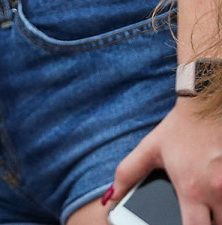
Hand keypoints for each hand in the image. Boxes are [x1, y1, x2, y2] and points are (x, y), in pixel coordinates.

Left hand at [109, 97, 221, 224]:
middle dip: (209, 222)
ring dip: (220, 214)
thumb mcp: (150, 150)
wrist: (208, 108)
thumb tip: (110, 196)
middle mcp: (216, 191)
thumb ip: (128, 174)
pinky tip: (218, 190)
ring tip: (209, 204)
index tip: (184, 223)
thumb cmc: (180, 129)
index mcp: (191, 189)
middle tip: (199, 213)